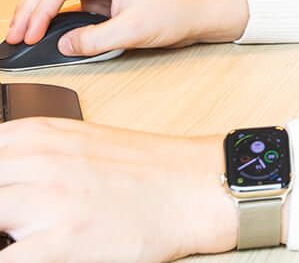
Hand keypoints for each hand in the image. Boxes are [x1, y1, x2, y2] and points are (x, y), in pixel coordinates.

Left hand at [0, 117, 236, 260]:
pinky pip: (3, 258)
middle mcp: (38, 163)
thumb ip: (33, 155)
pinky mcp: (58, 243)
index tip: (3, 195)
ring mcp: (46, 202)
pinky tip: (25, 254)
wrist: (193, 187)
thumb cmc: (145, 169)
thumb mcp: (82, 142)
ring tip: (21, 237)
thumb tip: (7, 179)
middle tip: (10, 220)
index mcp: (41, 134)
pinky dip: (7, 256)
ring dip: (0, 230)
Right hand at [5, 0, 249, 58]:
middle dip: (30, 9)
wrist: (198, 12)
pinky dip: (53, 18)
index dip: (39, 12)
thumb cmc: (175, 10)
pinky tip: (41, 32)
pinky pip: (70, 6)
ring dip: (38, 12)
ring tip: (20, 33)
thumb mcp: (133, 30)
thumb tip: (63, 44)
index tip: (28, 35)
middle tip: (14, 35)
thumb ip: (94, 39)